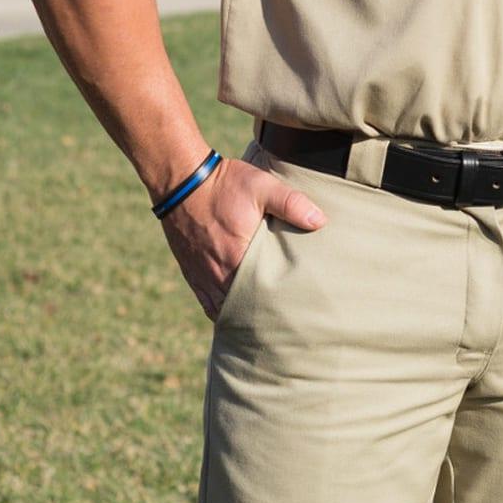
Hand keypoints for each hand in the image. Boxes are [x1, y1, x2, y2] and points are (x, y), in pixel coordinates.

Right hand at [159, 154, 326, 317]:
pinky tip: (235, 311)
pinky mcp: (191, 270)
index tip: (293, 312)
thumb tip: (320, 221)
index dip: (275, 307)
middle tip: (283, 322)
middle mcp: (216, 273)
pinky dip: (220, 309)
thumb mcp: (262, 187)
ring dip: (240, 314)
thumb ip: (291, 204)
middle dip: (260, 316)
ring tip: (262, 322)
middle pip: (240, 308)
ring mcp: (201, 274)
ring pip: (221, 309)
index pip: (258, 297)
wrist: (182, 180)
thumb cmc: (225, 184)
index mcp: (236, 258)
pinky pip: (206, 301)